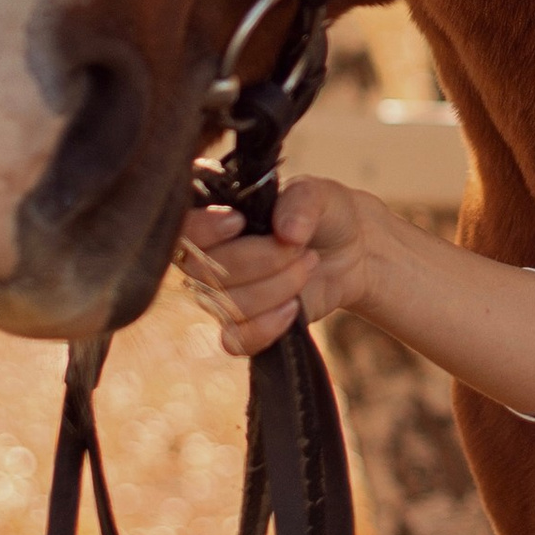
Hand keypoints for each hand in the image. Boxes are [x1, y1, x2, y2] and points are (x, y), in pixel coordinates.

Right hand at [177, 179, 391, 356]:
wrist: (353, 251)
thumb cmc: (323, 213)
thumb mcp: (318, 194)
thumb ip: (301, 202)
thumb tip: (286, 232)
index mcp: (212, 216)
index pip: (182, 229)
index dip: (203, 230)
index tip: (239, 222)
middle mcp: (207, 257)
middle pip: (205, 271)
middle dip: (261, 259)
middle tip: (299, 246)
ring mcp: (222, 295)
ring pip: (227, 305)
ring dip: (276, 286)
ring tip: (308, 264)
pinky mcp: (243, 326)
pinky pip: (236, 341)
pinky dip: (267, 326)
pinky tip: (295, 306)